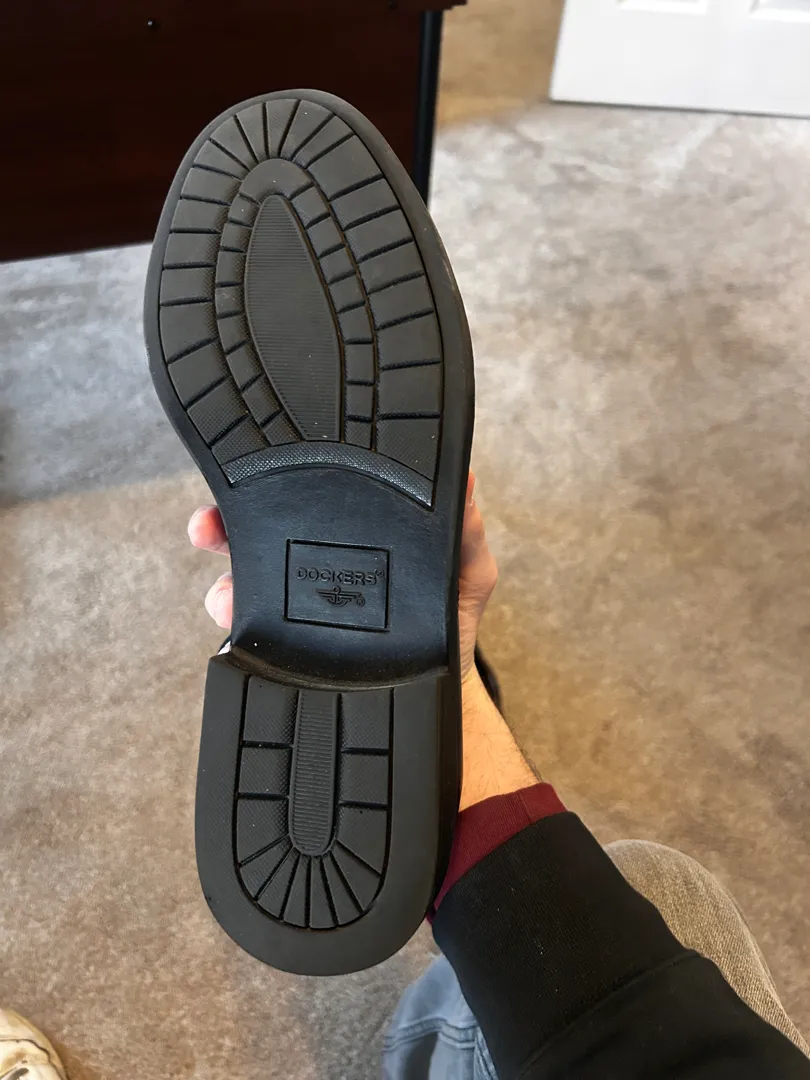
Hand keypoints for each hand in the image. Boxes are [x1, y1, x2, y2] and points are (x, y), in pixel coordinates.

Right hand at [188, 473, 535, 808]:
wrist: (440, 691)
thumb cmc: (453, 622)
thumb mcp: (466, 569)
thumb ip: (464, 530)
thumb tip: (464, 481)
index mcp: (349, 535)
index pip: (303, 498)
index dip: (273, 480)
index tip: (253, 469)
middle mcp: (314, 565)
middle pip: (254, 534)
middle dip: (221, 523)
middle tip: (209, 526)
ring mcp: (295, 610)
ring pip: (242, 585)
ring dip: (223, 585)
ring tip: (228, 596)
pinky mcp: (287, 650)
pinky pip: (249, 636)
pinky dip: (233, 630)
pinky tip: (237, 628)